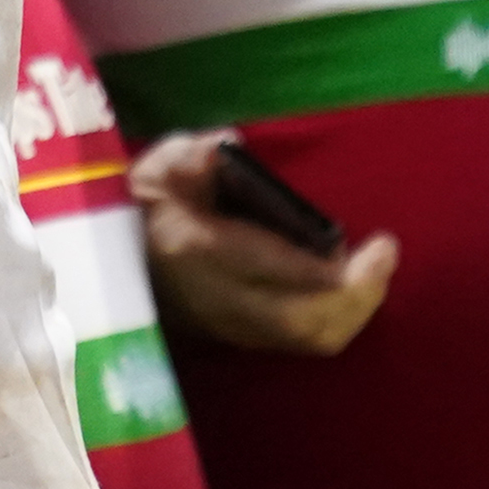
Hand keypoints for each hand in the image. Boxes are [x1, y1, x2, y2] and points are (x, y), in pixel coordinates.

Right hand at [132, 131, 398, 356]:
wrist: (103, 258)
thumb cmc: (141, 203)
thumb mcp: (160, 164)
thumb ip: (193, 154)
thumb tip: (230, 146)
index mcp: (198, 250)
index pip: (285, 274)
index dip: (342, 273)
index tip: (381, 245)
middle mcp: (217, 298)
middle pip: (306, 320)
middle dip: (360, 297)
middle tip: (384, 258)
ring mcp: (225, 324)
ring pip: (305, 339)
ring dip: (350, 313)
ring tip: (371, 274)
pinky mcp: (234, 336)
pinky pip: (295, 342)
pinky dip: (330, 321)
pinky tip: (343, 291)